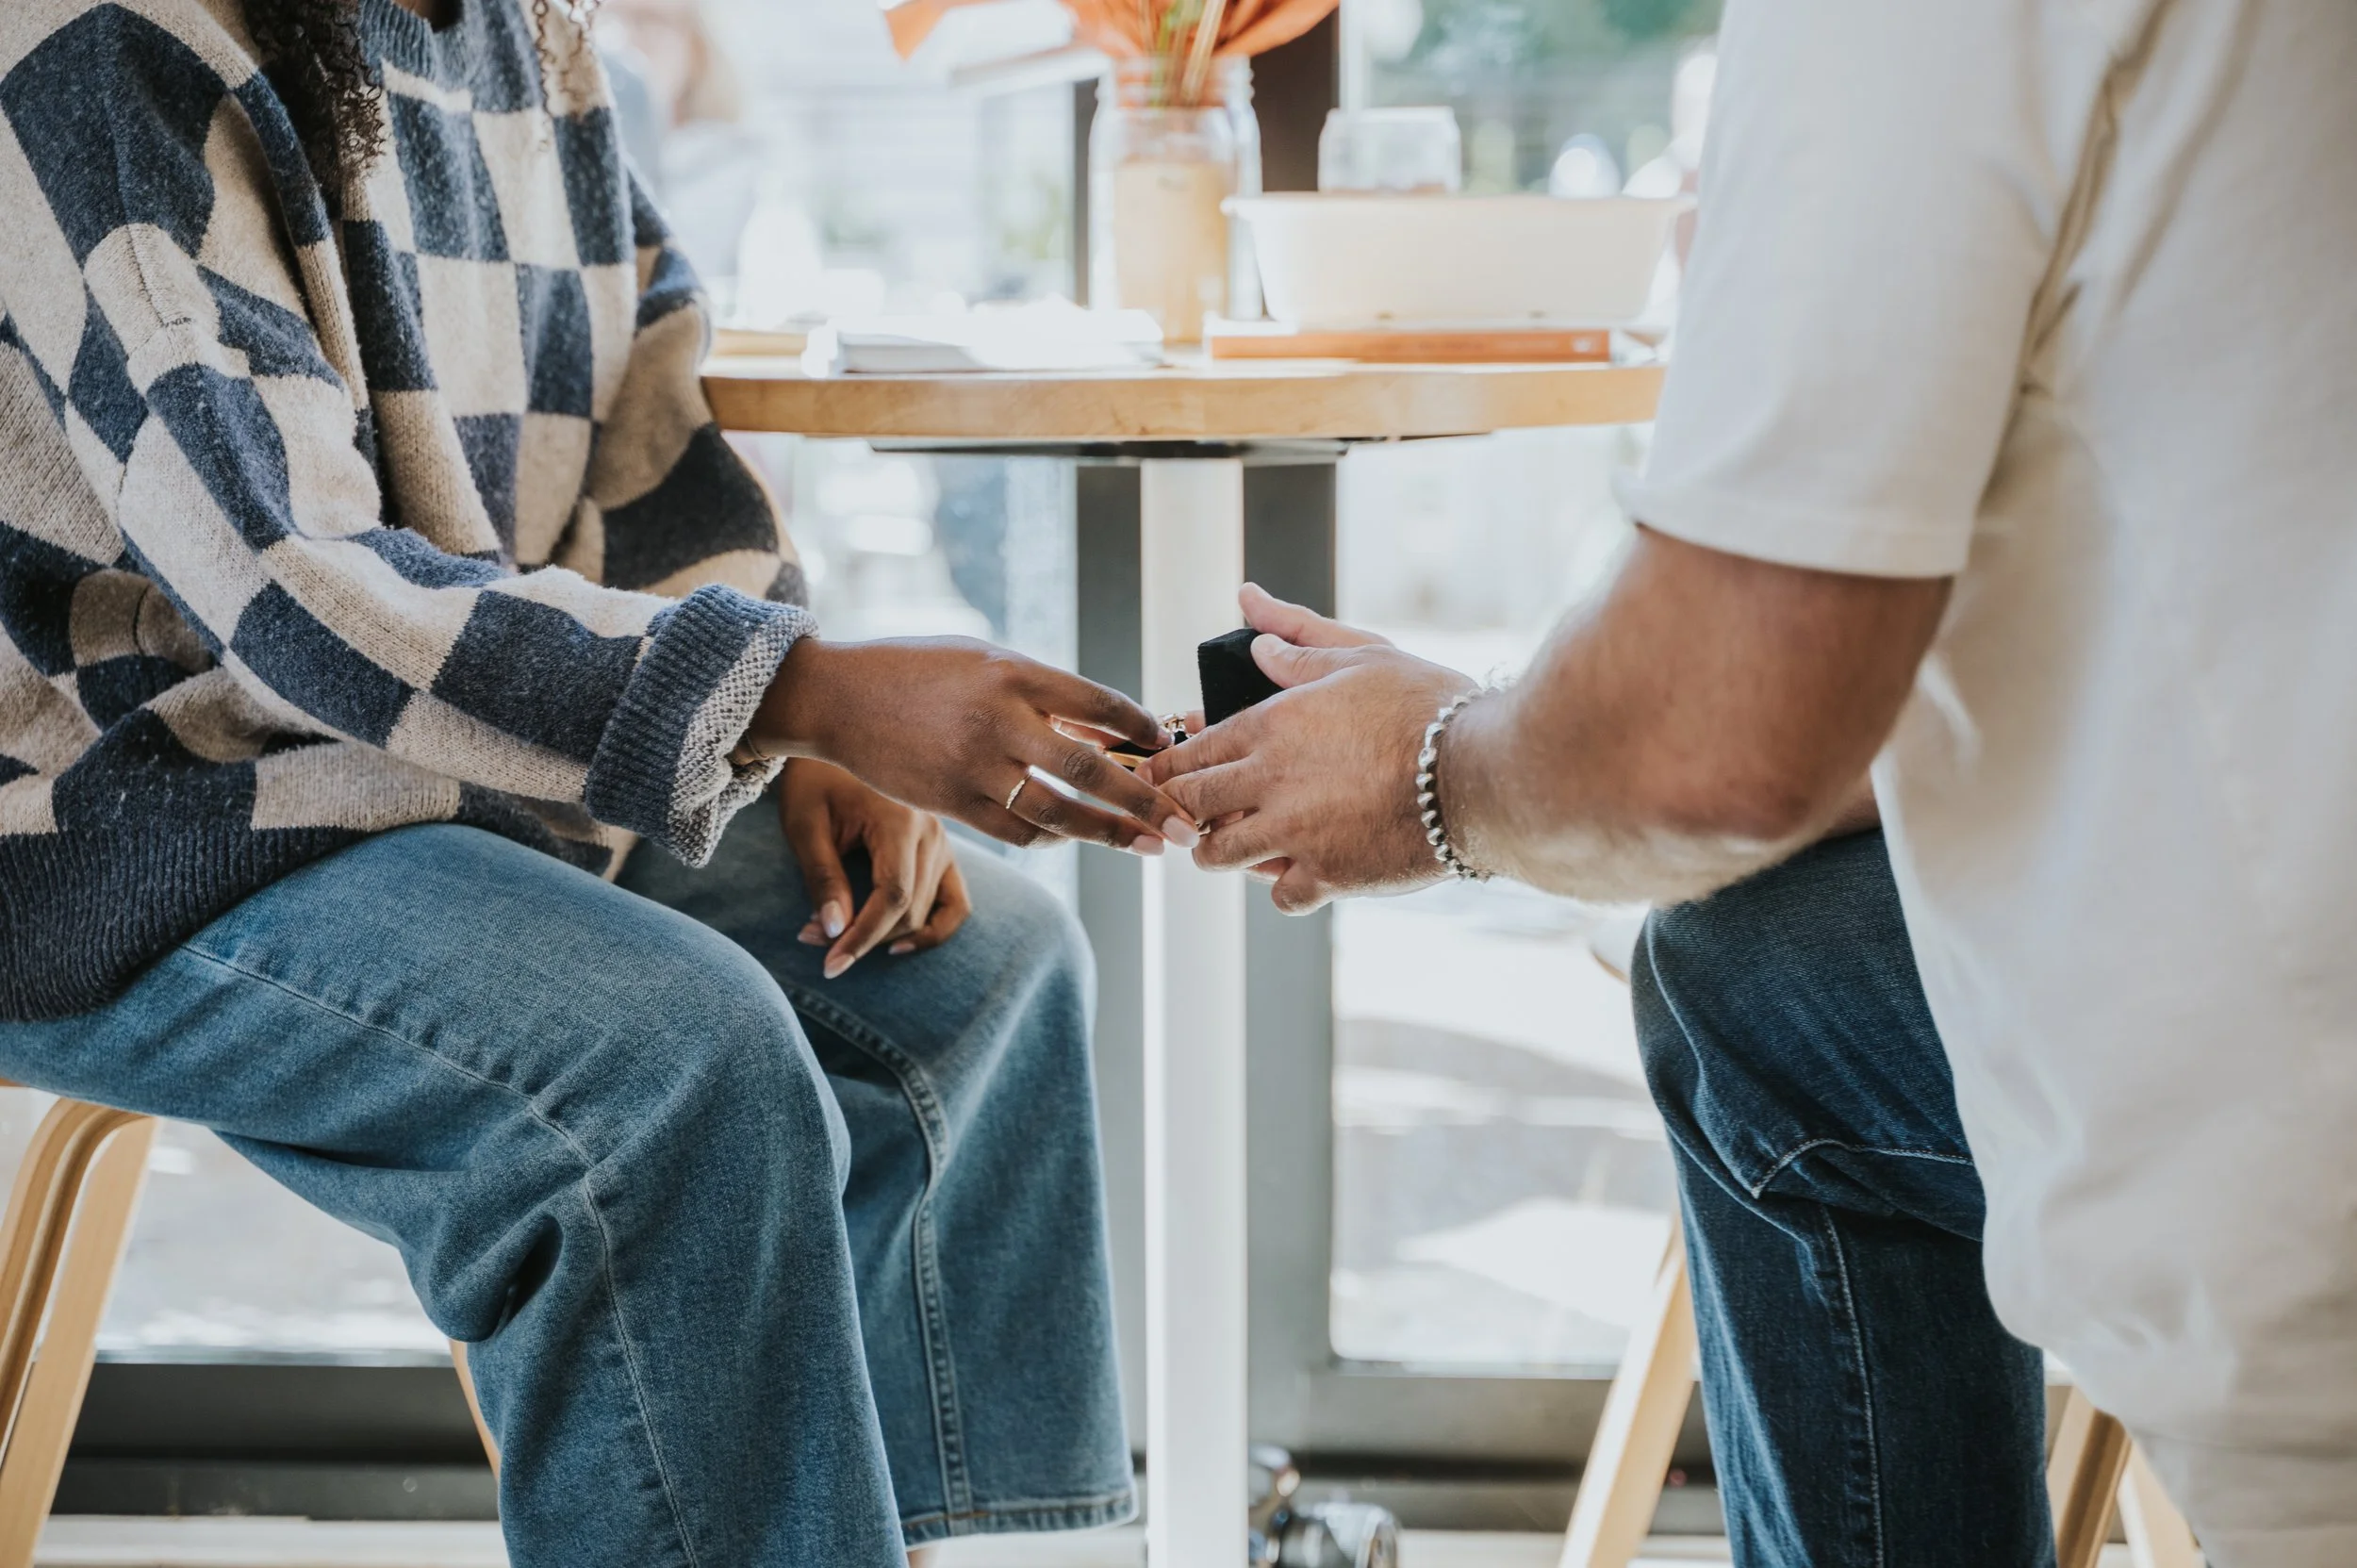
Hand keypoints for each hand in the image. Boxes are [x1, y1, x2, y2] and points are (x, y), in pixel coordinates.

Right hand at [750, 637, 1199, 856]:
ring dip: (1112, 834)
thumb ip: (1044, 693)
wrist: (836, 697)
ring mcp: (974, 768)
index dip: (1143, 727)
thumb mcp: (984, 659)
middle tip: (1186, 824)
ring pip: (1060, 814)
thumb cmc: (918, 669)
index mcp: (1014, 672)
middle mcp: (999, 721)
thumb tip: (1107, 732)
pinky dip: (1056, 838)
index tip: (1170, 743)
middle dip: (1147, 801)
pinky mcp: (951, 804)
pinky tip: (1079, 836)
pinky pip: (1019, 833)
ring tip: (1150, 845)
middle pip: (1091, 770)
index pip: (1100, 704)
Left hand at [780, 760, 970, 978]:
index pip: (892, 897)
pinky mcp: (943, 847)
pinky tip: (898, 943)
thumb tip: (834, 931)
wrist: (837, 731)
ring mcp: (944, 839)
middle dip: (862, 936)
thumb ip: (822, 878)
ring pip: (928, 910)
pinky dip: (933, 928)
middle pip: (910, 910)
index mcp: (900, 819)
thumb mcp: (805, 824)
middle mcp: (933, 830)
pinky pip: (955, 901)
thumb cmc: (813, 777)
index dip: (861, 937)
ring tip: (841, 938)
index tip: (829, 965)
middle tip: (810, 938)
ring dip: (886, 934)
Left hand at [1139, 588, 1474, 912]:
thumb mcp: (1364, 657)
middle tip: (1189, 813)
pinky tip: (1302, 870)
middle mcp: (1270, 781)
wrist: (1481, 773)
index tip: (1162, 774)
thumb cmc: (1429, 707)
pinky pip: (1281, 896)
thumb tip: (1254, 625)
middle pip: (1188, 805)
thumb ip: (1301, 642)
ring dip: (1221, 850)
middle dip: (1181, 809)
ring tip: (1239, 844)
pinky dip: (1286, 887)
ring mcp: (1295, 834)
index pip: (1189, 752)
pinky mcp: (1329, 876)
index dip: (1166, 766)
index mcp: (1272, 725)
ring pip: (1219, 856)